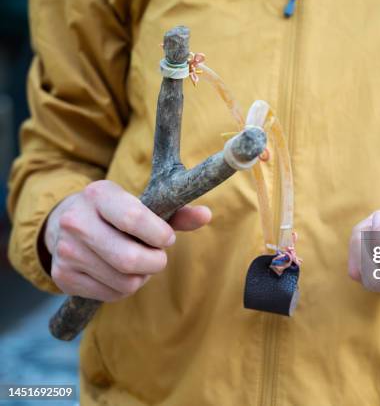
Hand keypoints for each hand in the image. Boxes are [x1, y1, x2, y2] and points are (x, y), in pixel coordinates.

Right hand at [44, 180, 211, 300]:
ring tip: (137, 262)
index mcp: (99, 194)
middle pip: (129, 259)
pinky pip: (111, 295)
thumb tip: (206, 215)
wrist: (65, 223)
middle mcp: (76, 221)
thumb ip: (176, 212)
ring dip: (142, 276)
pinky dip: (125, 288)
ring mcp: (66, 251)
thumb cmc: (117, 213)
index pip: (134, 218)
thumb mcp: (142, 204)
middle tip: (157, 255)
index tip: (167, 237)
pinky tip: (119, 272)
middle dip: (155, 262)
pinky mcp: (63, 276)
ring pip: (124, 282)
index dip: (159, 234)